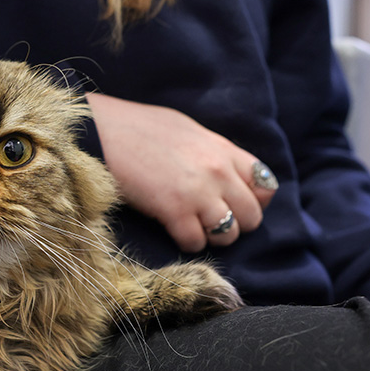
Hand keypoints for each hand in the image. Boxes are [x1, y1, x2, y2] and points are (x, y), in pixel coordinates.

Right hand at [86, 93, 276, 252]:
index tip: (234, 204)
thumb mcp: (186, 130)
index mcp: (223, 150)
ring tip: (191, 227)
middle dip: (234, 224)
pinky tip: (171, 230)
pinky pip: (196, 242)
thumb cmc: (137, 128)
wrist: (103, 131)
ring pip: (229, 234)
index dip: (254, 201)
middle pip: (252, 217)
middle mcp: (219, 172)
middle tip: (209, 221)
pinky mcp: (174, 210)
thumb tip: (223, 170)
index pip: (266, 186)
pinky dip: (186, 242)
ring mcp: (199, 192)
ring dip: (211, 237)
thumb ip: (211, 152)